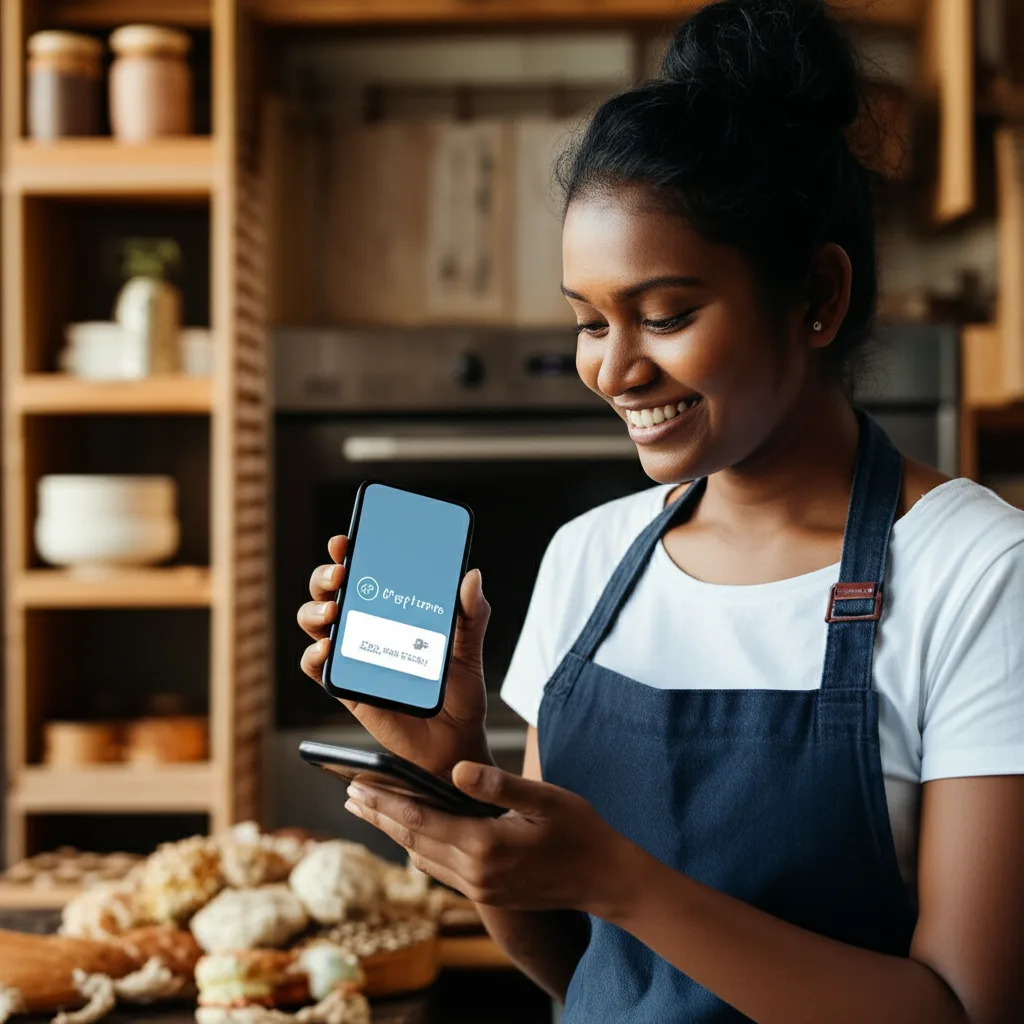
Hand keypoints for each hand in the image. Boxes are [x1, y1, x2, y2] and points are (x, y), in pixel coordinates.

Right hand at [297, 535, 492, 775]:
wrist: (455, 743)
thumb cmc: (459, 694)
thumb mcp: (470, 648)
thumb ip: (472, 613)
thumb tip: (472, 575)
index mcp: (393, 610)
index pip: (364, 572)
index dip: (348, 552)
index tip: (346, 540)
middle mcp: (367, 628)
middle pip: (330, 591)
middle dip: (325, 575)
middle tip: (341, 573)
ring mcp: (354, 656)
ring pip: (315, 622)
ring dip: (315, 608)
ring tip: (334, 609)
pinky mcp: (347, 688)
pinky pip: (317, 667)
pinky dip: (314, 653)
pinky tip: (328, 646)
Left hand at [343, 760, 634, 914]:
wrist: (606, 881)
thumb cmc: (581, 831)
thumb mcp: (546, 798)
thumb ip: (499, 784)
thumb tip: (457, 769)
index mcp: (486, 846)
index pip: (420, 821)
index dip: (384, 803)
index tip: (355, 787)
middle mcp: (476, 873)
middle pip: (413, 842)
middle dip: (379, 817)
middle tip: (349, 797)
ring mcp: (481, 889)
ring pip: (423, 859)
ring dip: (395, 835)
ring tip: (372, 813)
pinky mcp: (489, 895)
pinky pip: (441, 871)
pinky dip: (419, 850)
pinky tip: (414, 837)